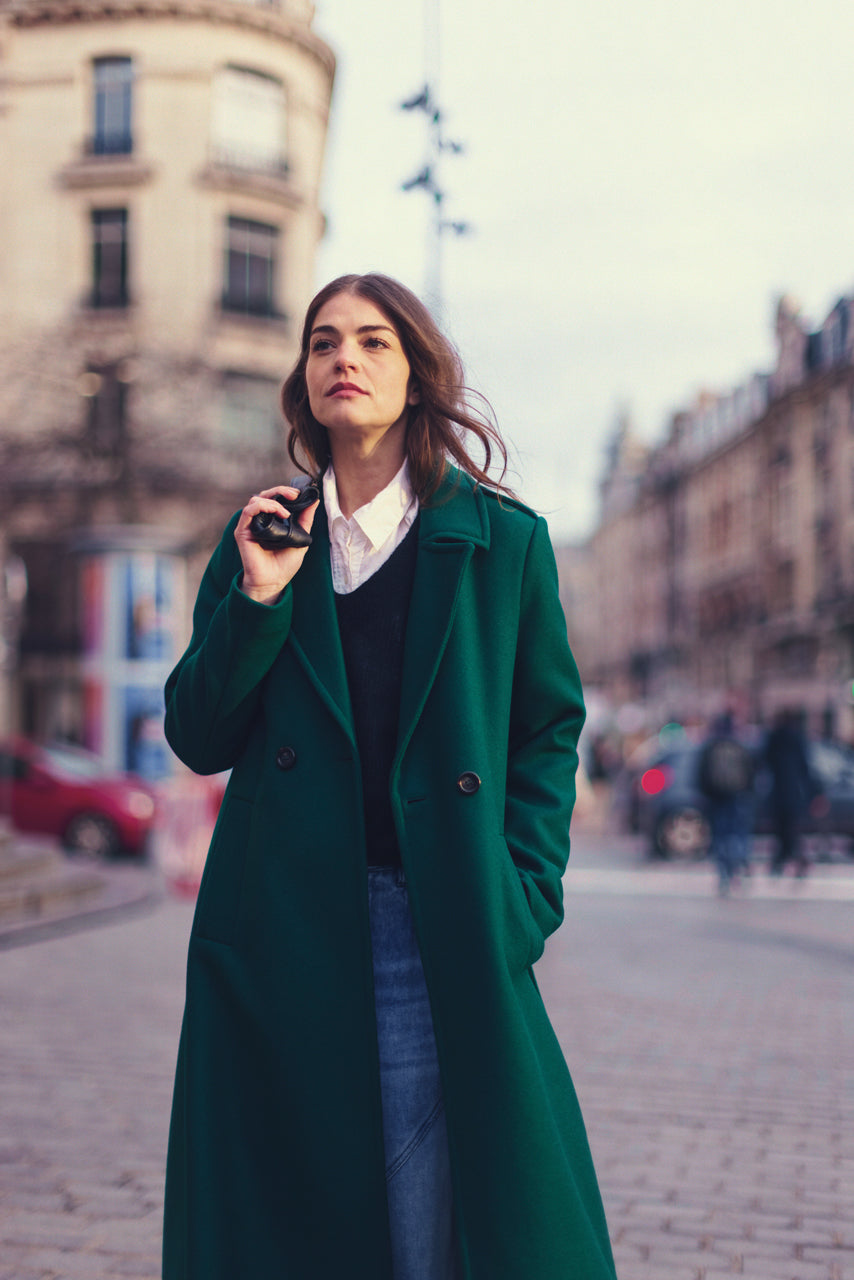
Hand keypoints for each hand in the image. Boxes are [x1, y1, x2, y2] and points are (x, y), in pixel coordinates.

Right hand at [234, 487, 319, 603]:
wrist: (274, 581)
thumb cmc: (284, 564)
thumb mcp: (301, 537)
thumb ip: (305, 519)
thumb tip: (314, 500)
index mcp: (271, 520)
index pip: (274, 498)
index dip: (284, 492)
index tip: (298, 494)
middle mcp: (259, 520)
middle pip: (264, 494)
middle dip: (280, 490)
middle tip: (294, 495)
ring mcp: (250, 525)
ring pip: (255, 499)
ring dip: (273, 500)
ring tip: (286, 511)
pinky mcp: (242, 531)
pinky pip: (248, 511)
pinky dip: (263, 507)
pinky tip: (278, 513)